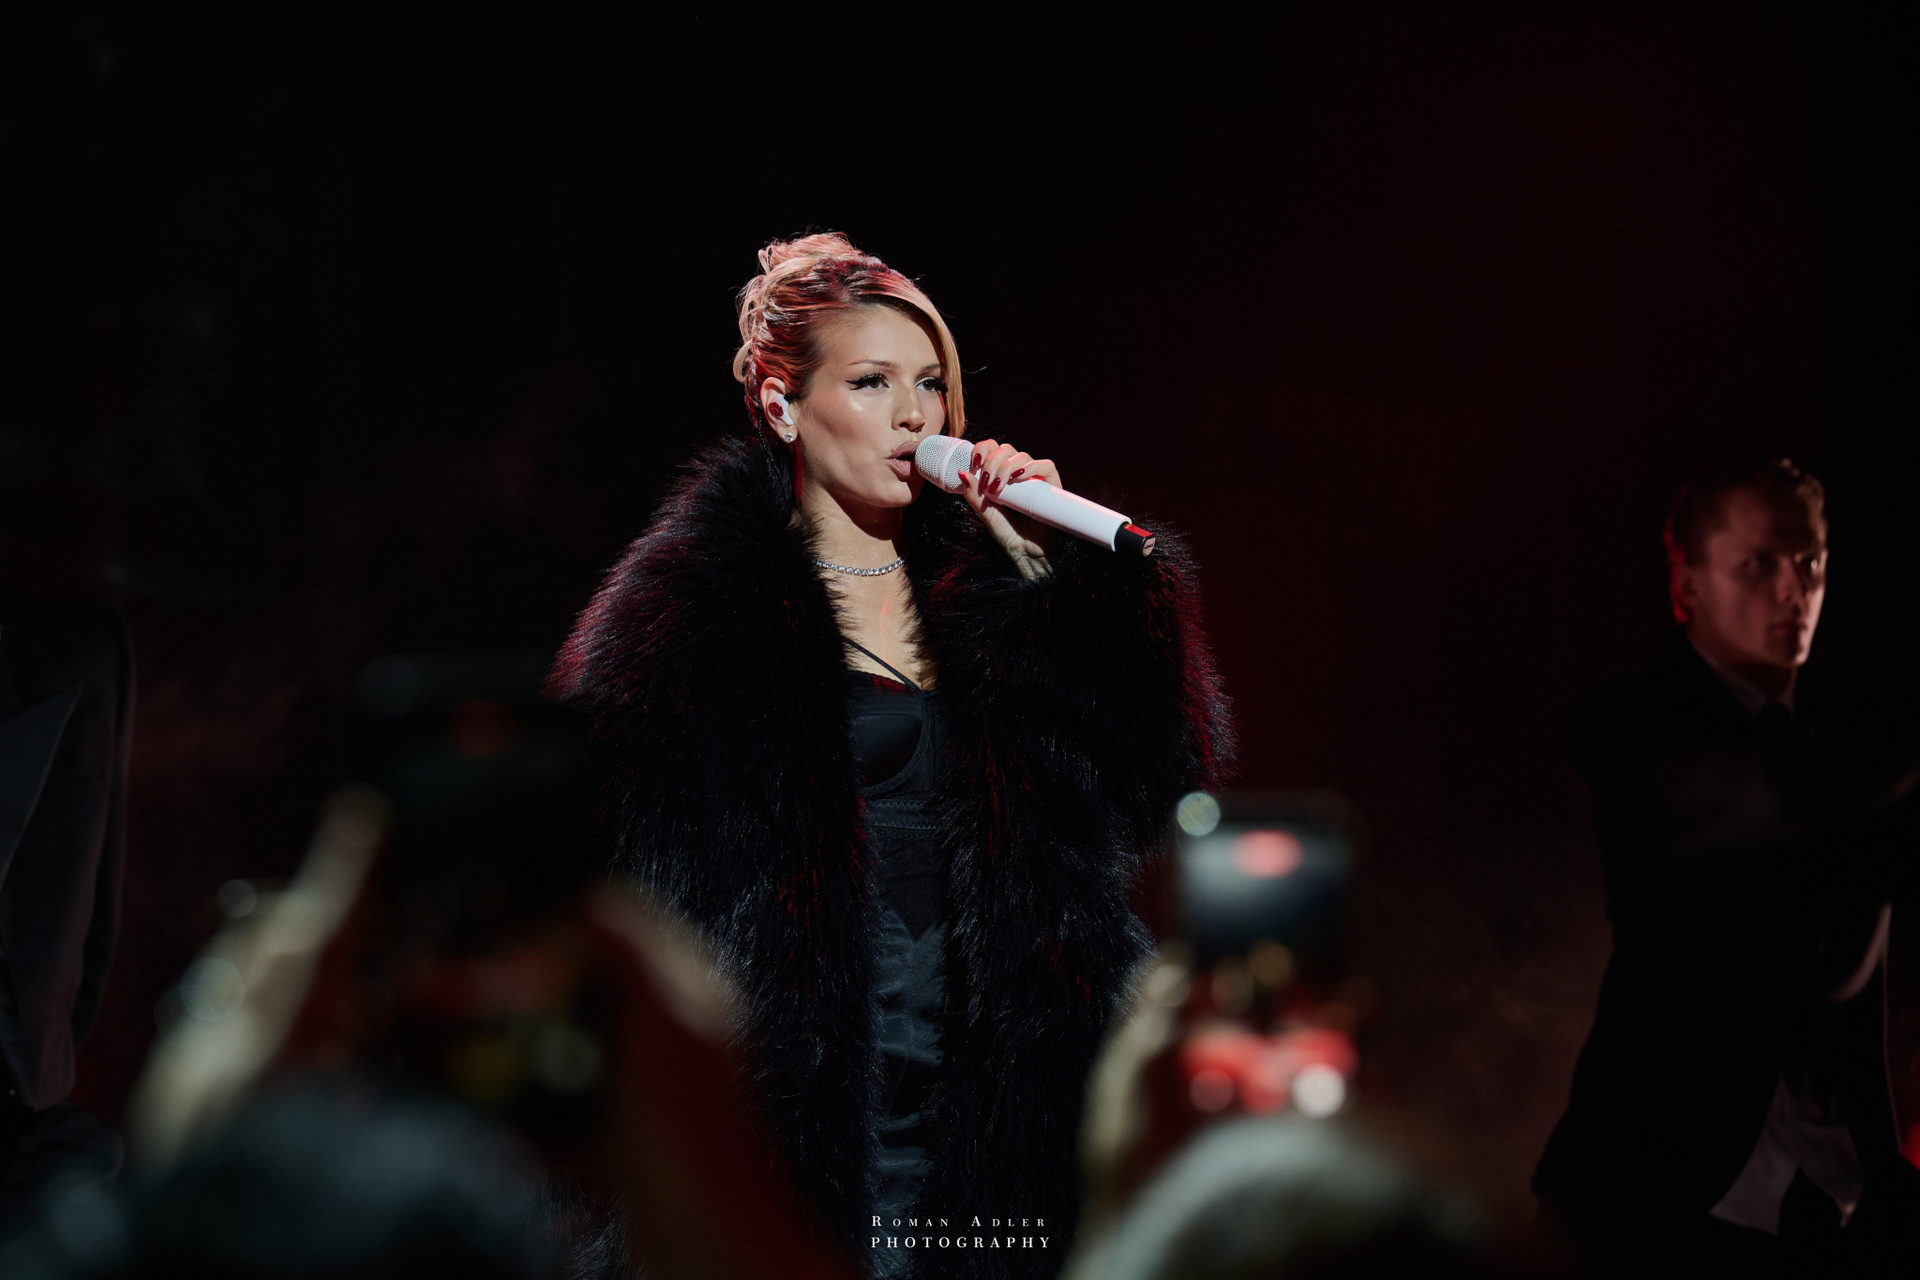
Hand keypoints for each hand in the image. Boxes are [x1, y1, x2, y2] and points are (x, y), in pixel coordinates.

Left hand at [957, 439, 1060, 579]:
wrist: (1027, 552)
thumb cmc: (1007, 533)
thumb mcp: (985, 514)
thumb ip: (974, 495)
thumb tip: (962, 472)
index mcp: (1000, 475)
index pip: (992, 449)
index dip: (982, 449)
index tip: (974, 464)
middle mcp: (1018, 473)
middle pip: (1005, 449)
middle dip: (992, 461)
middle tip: (987, 483)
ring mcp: (1035, 477)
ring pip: (1022, 455)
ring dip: (1006, 467)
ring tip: (998, 487)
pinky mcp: (1052, 484)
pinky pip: (1045, 465)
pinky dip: (1031, 467)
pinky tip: (1019, 477)